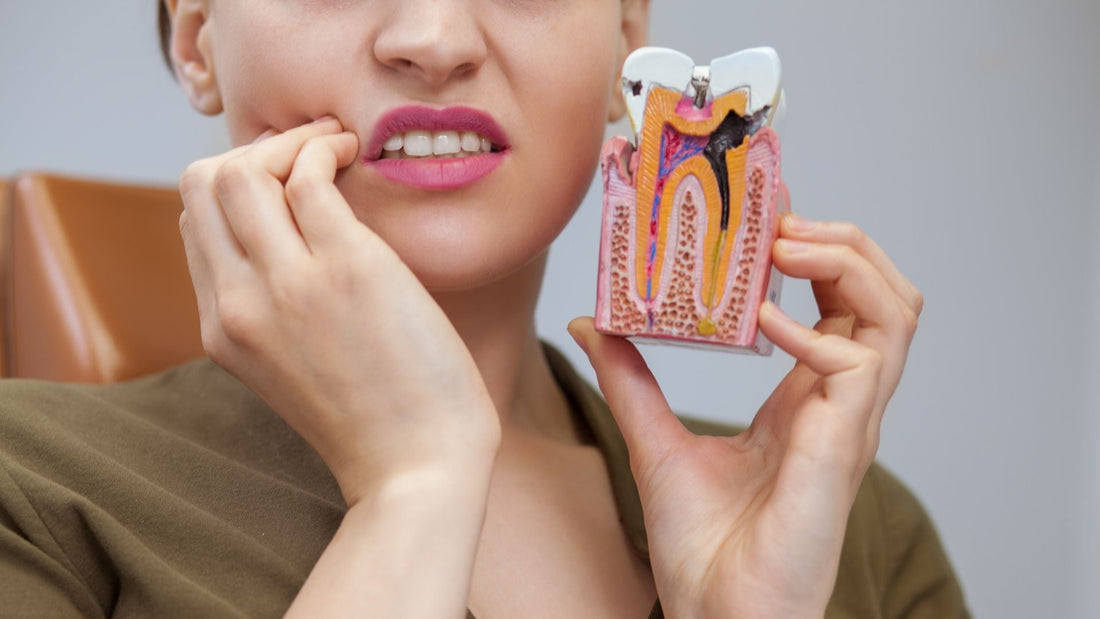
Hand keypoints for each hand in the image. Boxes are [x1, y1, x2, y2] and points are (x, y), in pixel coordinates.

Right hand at [177, 117, 499, 506]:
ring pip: (239, 171)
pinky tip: (354, 154)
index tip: (286, 177)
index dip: (236, 186)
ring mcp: (286, 286)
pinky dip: (325, 149)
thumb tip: (297, 234)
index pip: (195, 223)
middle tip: (311, 151)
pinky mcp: (345, 270)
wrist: (418, 467)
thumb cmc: (377, 418)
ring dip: (291, 141)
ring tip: (337, 146)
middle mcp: (236, 304)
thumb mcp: (296, 367)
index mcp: (222, 329)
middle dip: (253, 149)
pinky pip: (307, 178)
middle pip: (199, 185)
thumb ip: (276, 308)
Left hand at [569, 186, 922, 617]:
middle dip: (842, 242)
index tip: (769, 208)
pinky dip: (813, 330)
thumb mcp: (654, 441)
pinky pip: (855, 364)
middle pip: (885, 293)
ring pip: (894, 314)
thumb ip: (632, 380)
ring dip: (844, 265)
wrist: (715, 616)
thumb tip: (595, 322)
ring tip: (783, 250)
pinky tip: (761, 323)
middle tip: (780, 225)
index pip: (840, 300)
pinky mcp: (840, 448)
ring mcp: (848, 424)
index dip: (816, 248)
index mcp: (808, 397)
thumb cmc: (703, 548)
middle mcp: (840, 403)